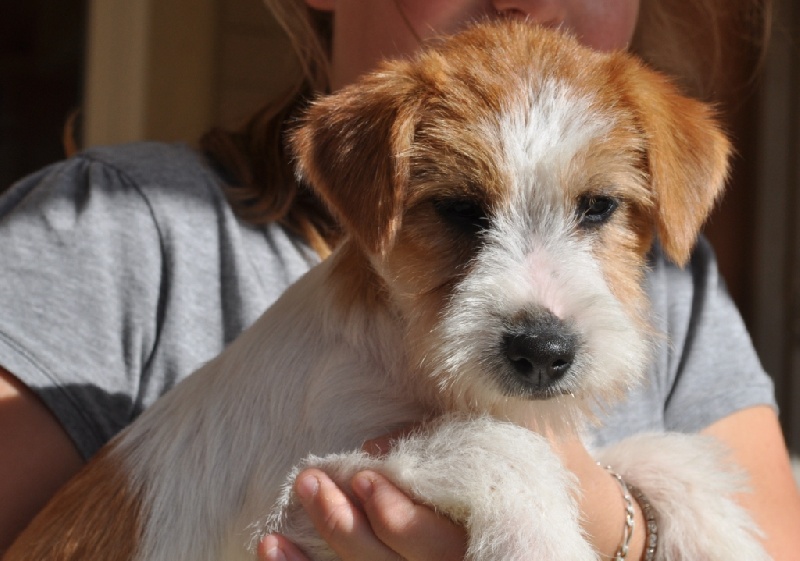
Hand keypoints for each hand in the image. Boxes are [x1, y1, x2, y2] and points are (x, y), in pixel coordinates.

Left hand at [258, 428, 465, 560]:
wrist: (485, 537)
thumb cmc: (480, 492)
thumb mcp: (474, 467)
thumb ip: (435, 460)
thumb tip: (374, 452)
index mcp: (465, 545)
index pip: (428, 540)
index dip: (394, 513)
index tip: (362, 478)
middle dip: (340, 524)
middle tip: (309, 480)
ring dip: (309, 558)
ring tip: (273, 531)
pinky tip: (271, 549)